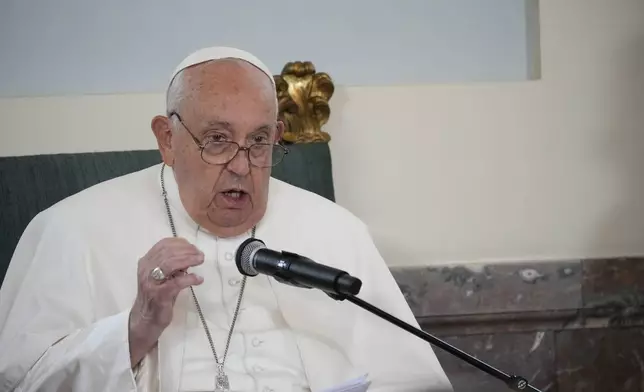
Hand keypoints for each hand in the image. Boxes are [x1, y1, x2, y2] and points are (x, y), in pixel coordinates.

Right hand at [128, 238, 203, 365]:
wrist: (146, 320)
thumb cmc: (157, 296)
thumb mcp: (164, 277)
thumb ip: (173, 265)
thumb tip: (190, 254)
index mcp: (146, 262)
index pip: (163, 245)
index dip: (180, 243)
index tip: (193, 247)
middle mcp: (146, 270)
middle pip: (168, 252)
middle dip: (187, 250)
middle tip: (200, 254)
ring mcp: (152, 282)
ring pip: (170, 264)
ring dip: (189, 259)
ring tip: (200, 261)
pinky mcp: (160, 295)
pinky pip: (176, 283)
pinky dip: (190, 278)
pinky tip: (199, 279)